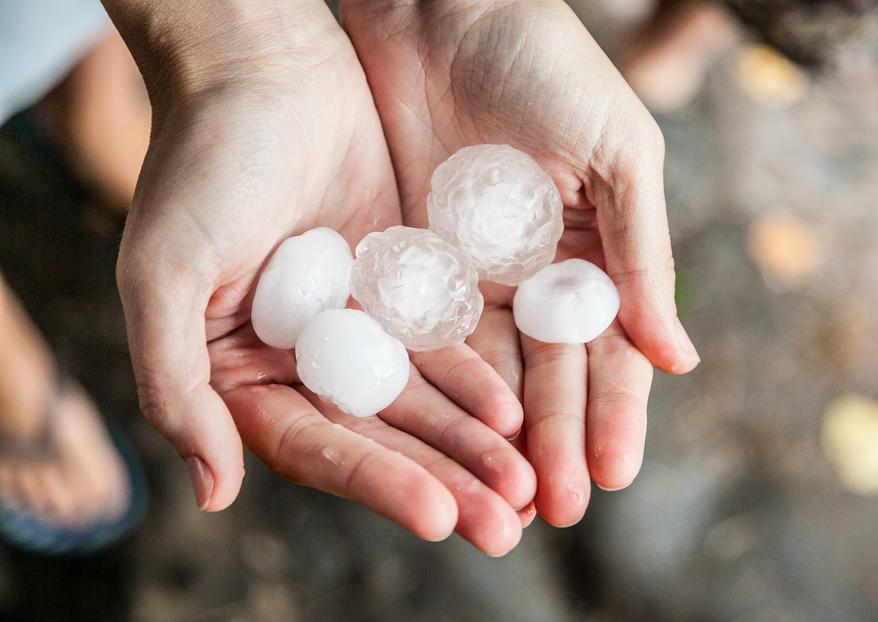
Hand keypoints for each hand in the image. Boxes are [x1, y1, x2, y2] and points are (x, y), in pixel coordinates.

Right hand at [105, 0, 533, 554]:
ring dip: (471, 443)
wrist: (264, 66)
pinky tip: (515, 410)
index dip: (375, 483)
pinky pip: (442, 342)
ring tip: (525, 485)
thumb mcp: (165, 272)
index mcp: (236, 368)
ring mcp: (352, 323)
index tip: (438, 515)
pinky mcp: (396, 284)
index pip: (310, 446)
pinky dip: (477, 377)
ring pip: (419, 399)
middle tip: (502, 525)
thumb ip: (176, 385)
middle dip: (440, 480)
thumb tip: (211, 492)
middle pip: (377, 437)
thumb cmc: (201, 161)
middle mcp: (297, 357)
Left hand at [342, 0, 700, 526]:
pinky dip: (437, 393)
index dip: (612, 413)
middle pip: (546, 377)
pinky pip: (424, 338)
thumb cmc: (544, 65)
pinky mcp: (410, 264)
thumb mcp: (616, 156)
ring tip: (499, 501)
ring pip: (488, 373)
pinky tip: (440, 442)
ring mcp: (469, 275)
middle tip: (550, 513)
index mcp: (591, 253)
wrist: (441, 9)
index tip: (611, 475)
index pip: (607, 352)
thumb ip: (641, 255)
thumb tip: (678, 358)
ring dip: (496, 438)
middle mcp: (532, 276)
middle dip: (552, 443)